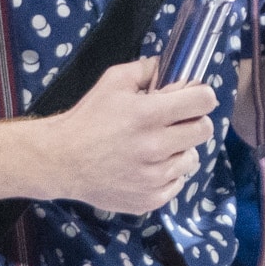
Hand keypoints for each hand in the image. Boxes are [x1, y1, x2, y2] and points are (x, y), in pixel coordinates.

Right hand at [35, 60, 215, 213]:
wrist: (60, 160)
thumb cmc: (87, 119)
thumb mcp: (112, 82)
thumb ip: (147, 70)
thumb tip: (174, 67)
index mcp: (147, 114)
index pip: (203, 101)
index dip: (201, 95)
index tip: (193, 97)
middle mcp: (155, 147)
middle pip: (204, 130)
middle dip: (193, 121)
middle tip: (174, 122)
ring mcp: (154, 177)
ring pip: (192, 158)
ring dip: (179, 150)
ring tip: (154, 147)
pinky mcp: (151, 198)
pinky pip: (178, 183)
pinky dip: (167, 174)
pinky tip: (146, 166)